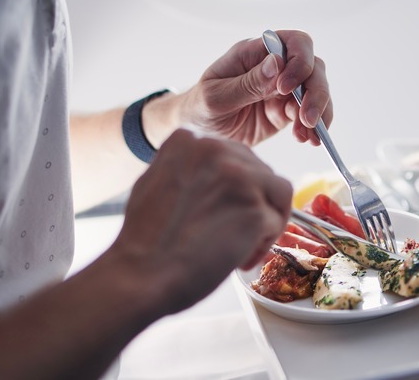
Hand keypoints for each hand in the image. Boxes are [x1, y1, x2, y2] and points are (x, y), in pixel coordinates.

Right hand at [107, 128, 292, 313]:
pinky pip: (275, 223)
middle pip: (260, 172)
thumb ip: (188, 168)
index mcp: (189, 141)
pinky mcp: (254, 208)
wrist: (141, 277)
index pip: (235, 157)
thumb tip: (217, 172)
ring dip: (265, 221)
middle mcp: (215, 150)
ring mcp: (238, 178)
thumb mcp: (155, 182)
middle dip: (254, 203)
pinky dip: (263, 244)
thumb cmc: (145, 242)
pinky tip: (239, 259)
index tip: (222, 213)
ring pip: (277, 193)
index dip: (234, 190)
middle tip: (234, 234)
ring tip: (241, 247)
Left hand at [180, 30, 331, 145]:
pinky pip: (310, 114)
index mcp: (255, 53)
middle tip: (307, 119)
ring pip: (317, 90)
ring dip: (318, 112)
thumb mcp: (216, 98)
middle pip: (313, 67)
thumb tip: (277, 64)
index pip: (293, 42)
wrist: (199, 132)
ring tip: (308, 134)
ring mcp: (283, 89)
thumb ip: (247, 83)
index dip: (299, 61)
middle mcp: (274, 67)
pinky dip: (314, 127)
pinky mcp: (286, 110)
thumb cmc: (200, 107)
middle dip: (316, 92)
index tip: (284, 88)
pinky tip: (307, 139)